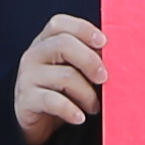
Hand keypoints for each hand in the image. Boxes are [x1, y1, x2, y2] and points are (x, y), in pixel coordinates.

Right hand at [12, 14, 108, 142]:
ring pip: (64, 76)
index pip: (59, 24)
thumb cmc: (61, 90)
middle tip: (104, 78)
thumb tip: (118, 56)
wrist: (35, 120)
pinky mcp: (27, 99)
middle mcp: (34, 54)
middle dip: (90, 60)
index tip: (104, 42)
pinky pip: (53, 101)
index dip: (83, 29)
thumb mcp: (74, 69)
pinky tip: (80, 117)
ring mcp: (28, 76)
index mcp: (46, 42)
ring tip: (93, 106)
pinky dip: (71, 110)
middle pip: (63, 44)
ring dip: (87, 94)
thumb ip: (88, 58)